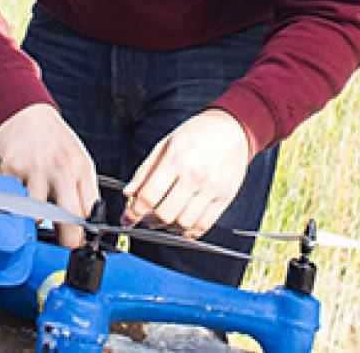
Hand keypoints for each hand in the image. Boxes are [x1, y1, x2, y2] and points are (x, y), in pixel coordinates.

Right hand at [0, 102, 98, 248]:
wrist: (24, 112)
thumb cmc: (53, 140)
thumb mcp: (78, 159)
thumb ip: (82, 188)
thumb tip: (87, 222)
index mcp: (80, 168)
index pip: (88, 211)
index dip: (84, 232)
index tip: (79, 240)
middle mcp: (60, 169)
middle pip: (68, 218)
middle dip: (66, 240)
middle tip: (61, 243)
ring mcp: (34, 170)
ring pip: (36, 215)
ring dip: (35, 221)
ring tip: (35, 213)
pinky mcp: (10, 170)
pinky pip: (11, 201)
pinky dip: (12, 204)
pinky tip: (17, 193)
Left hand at [123, 109, 252, 239]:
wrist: (232, 129)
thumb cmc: (196, 134)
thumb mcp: (165, 144)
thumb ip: (145, 170)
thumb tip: (128, 193)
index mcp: (176, 160)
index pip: (149, 196)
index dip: (133, 212)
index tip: (126, 218)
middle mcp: (195, 176)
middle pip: (165, 214)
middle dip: (149, 220)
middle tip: (145, 216)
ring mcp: (212, 189)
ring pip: (184, 223)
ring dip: (168, 227)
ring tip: (163, 218)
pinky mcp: (225, 198)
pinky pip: (204, 225)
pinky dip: (188, 231)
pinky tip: (181, 223)